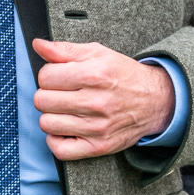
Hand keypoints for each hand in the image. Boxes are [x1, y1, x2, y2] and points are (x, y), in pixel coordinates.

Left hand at [31, 38, 174, 159]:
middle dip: (47, 94)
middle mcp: (95, 102)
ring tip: (65, 110)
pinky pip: (60, 149)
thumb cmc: (124, 76)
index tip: (58, 77)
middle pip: (42, 100)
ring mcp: (97, 127)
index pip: (46, 77)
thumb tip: (38, 45)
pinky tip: (65, 128)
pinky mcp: (98, 146)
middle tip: (61, 93)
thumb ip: (65, 49)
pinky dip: (56, 140)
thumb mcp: (97, 54)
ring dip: (51, 116)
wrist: (154, 100)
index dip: (48, 75)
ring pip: (47, 124)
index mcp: (94, 75)